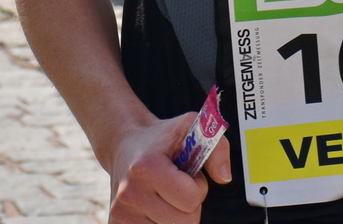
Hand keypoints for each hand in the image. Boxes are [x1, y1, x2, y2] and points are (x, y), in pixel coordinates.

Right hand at [106, 112, 229, 222]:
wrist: (124, 144)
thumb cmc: (161, 138)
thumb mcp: (191, 128)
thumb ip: (217, 148)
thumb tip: (224, 178)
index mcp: (146, 167)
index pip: (191, 199)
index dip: (198, 187)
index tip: (188, 175)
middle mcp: (128, 191)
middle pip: (185, 221)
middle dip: (189, 205)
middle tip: (178, 186)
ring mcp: (121, 211)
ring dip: (176, 215)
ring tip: (166, 193)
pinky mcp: (118, 222)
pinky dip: (162, 222)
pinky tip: (155, 205)